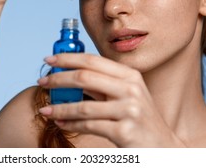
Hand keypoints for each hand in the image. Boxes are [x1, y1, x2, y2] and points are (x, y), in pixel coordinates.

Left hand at [37, 53, 184, 147]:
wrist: (163, 147)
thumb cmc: (139, 119)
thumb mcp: (126, 95)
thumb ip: (103, 84)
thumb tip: (68, 75)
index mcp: (130, 75)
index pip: (92, 60)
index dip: (67, 58)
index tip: (49, 60)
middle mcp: (131, 89)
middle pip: (85, 77)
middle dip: (59, 79)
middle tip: (42, 82)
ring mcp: (129, 110)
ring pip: (84, 106)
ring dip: (60, 107)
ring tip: (46, 109)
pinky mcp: (125, 131)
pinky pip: (89, 125)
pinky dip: (70, 123)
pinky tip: (60, 122)